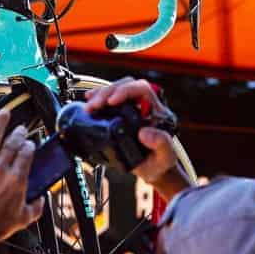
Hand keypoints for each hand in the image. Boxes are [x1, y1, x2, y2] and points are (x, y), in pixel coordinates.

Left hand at [0, 111, 45, 243]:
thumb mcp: (24, 219)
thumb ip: (37, 207)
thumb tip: (42, 198)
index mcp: (17, 179)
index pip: (27, 154)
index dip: (29, 146)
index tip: (29, 145)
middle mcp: (1, 168)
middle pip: (13, 143)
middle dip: (19, 134)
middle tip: (21, 130)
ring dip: (0, 123)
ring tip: (4, 112)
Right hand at [85, 78, 190, 199]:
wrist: (153, 168)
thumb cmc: (160, 162)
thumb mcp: (165, 156)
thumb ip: (161, 144)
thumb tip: (145, 132)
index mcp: (157, 111)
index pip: (142, 89)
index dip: (126, 91)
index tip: (112, 101)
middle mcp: (145, 105)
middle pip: (126, 85)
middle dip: (107, 92)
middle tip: (94, 105)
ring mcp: (132, 107)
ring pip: (116, 89)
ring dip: (100, 95)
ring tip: (89, 106)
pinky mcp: (121, 113)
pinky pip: (109, 99)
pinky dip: (98, 99)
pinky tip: (89, 103)